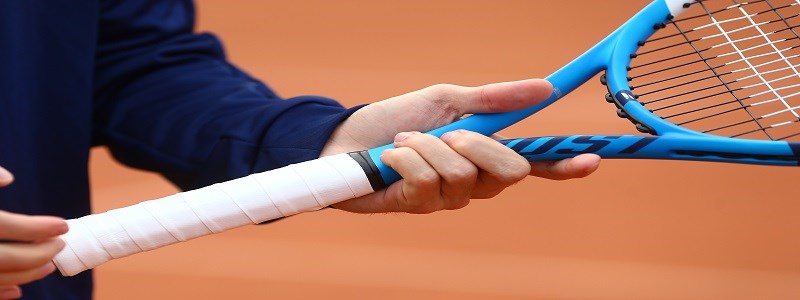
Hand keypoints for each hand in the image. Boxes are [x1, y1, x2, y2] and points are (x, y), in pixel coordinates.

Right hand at [0, 167, 67, 299]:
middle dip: (37, 254)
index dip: (39, 227)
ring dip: (24, 276)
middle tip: (61, 245)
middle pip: (6, 258)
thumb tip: (10, 177)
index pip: (9, 226)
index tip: (64, 225)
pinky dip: (1, 292)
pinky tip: (18, 290)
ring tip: (48, 266)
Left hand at [320, 79, 599, 213]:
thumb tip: (547, 88)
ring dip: (428, 147)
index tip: (593, 159)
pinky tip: (389, 157)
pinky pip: (425, 182)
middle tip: (449, 132)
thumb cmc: (398, 119)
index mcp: (486, 154)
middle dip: (478, 144)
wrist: (346, 137)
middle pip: (509, 172)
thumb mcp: (448, 100)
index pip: (535, 163)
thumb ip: (494, 99)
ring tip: (406, 140)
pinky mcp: (417, 206)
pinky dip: (405, 158)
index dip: (565, 164)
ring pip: (461, 175)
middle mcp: (474, 182)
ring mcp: (447, 199)